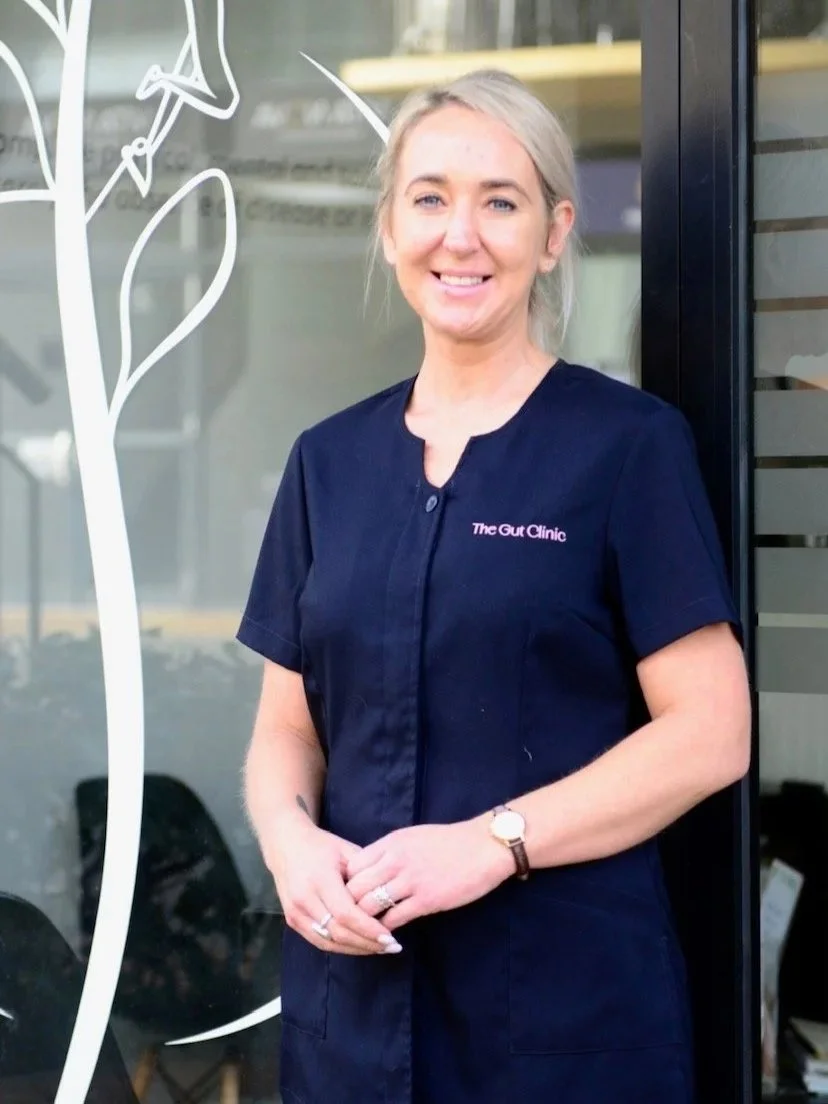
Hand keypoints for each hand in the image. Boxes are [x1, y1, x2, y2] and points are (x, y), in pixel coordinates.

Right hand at [265, 813, 401, 954]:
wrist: (286, 845)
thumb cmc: (321, 846)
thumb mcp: (346, 851)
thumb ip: (365, 875)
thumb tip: (388, 901)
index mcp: (319, 879)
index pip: (346, 914)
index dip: (368, 929)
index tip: (390, 937)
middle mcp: (304, 899)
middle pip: (338, 932)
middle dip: (367, 943)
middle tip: (391, 947)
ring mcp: (294, 912)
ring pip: (328, 942)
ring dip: (355, 949)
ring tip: (380, 949)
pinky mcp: (291, 921)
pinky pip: (318, 941)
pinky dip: (340, 947)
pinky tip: (359, 945)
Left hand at [345, 818, 513, 931]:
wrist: (484, 847)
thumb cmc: (449, 841)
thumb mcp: (413, 837)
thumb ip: (390, 851)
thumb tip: (370, 868)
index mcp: (391, 843)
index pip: (352, 866)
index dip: (346, 884)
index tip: (349, 896)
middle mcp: (395, 860)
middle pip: (354, 889)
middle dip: (348, 906)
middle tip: (350, 920)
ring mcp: (410, 881)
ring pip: (369, 906)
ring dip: (364, 921)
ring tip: (364, 930)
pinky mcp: (426, 900)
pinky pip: (394, 919)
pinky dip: (386, 929)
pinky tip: (386, 934)